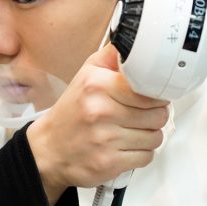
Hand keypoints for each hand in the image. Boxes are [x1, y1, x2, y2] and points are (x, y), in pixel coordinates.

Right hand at [26, 44, 169, 205]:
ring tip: (131, 132)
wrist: (47, 150)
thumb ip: (112, 57)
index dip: (156, 95)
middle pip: (158, 114)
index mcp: (96, 85)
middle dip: (154, 116)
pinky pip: (146, 157)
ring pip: (156, 137)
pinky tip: (126, 147)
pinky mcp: (110, 163)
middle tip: (139, 116)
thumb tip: (137, 42)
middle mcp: (100, 111)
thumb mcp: (85, 76)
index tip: (151, 97)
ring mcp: (105, 139)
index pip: (149, 89)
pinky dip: (140, 154)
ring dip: (148, 136)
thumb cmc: (71, 114)